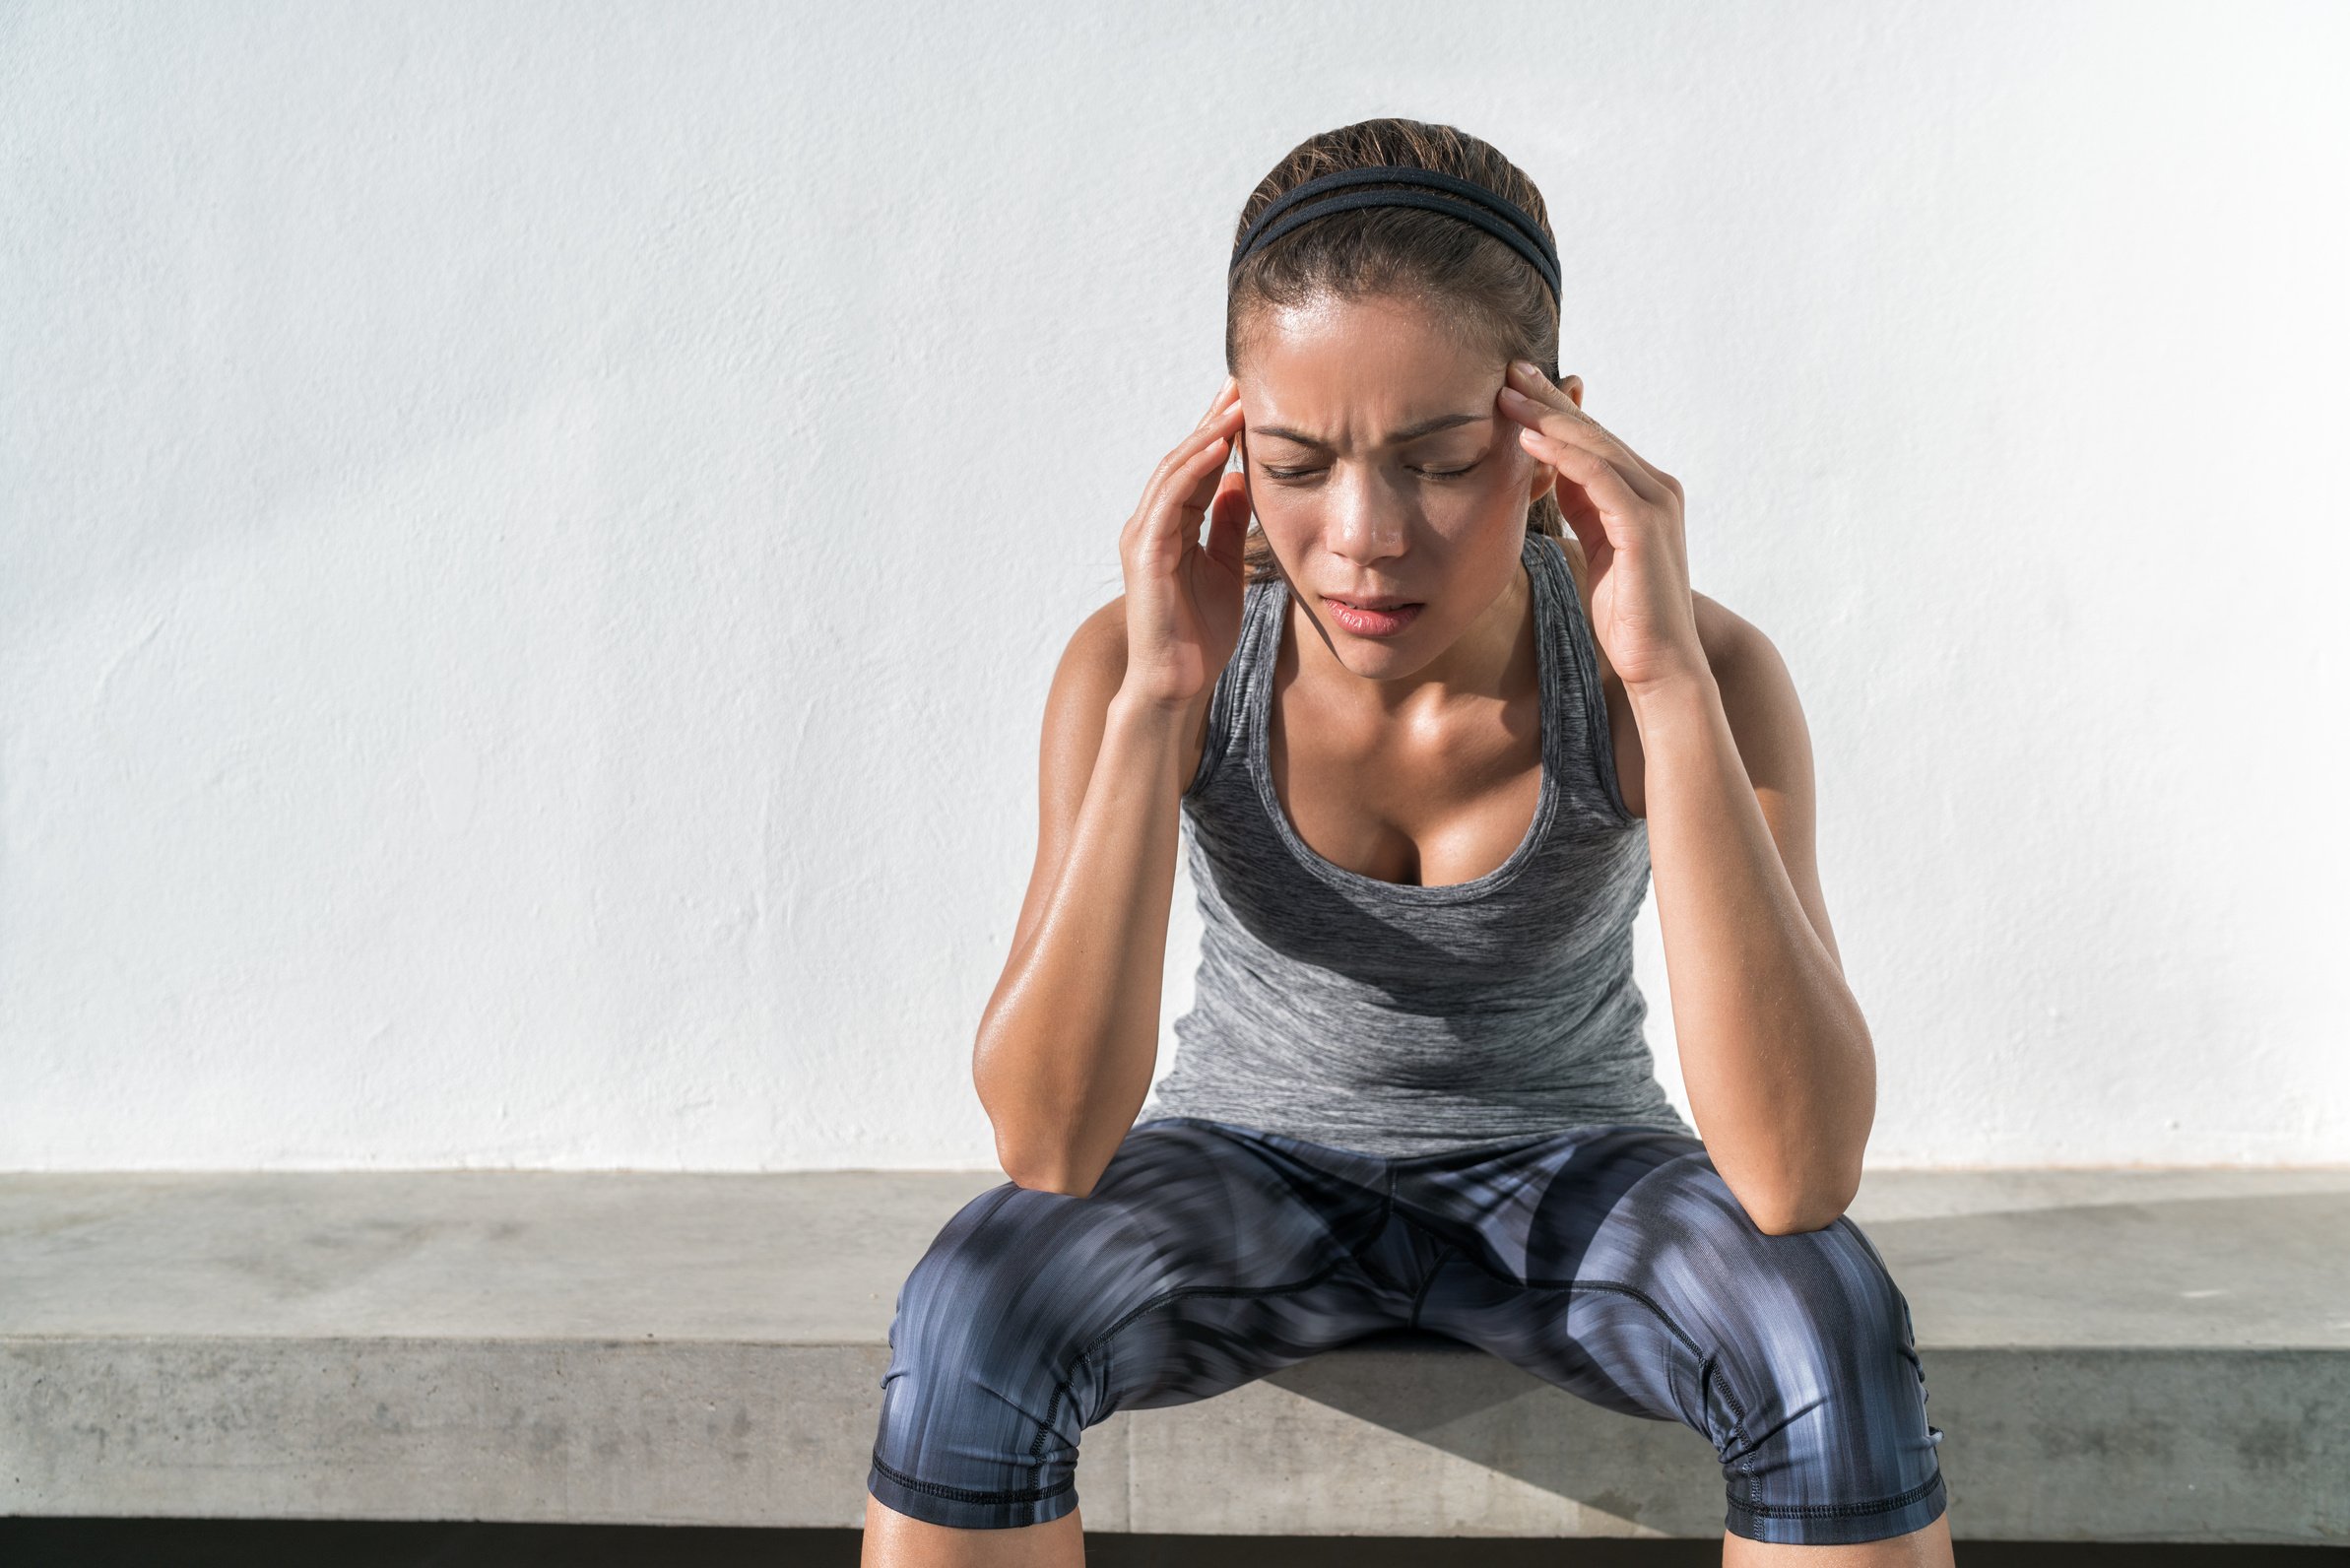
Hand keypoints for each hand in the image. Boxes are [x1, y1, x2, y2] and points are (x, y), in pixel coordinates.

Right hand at [1118, 373, 1251, 708]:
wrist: (1177, 685)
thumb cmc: (1199, 636)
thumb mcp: (1226, 570)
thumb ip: (1229, 527)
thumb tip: (1243, 481)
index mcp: (1172, 527)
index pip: (1197, 468)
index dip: (1221, 432)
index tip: (1249, 398)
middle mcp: (1152, 524)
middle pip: (1184, 458)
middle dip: (1212, 419)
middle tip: (1241, 380)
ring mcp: (1145, 537)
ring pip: (1174, 471)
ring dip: (1205, 434)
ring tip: (1235, 401)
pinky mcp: (1147, 555)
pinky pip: (1170, 501)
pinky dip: (1194, 470)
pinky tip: (1220, 446)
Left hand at [1496, 360, 1705, 693]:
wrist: (1659, 662)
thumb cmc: (1626, 614)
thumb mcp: (1598, 547)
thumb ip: (1584, 508)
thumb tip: (1552, 475)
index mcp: (1643, 491)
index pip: (1592, 439)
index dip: (1553, 411)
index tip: (1514, 387)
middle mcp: (1655, 487)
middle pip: (1592, 432)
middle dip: (1548, 400)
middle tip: (1507, 371)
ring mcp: (1654, 503)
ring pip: (1594, 446)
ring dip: (1547, 419)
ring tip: (1506, 396)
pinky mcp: (1644, 526)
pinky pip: (1598, 477)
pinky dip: (1563, 454)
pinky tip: (1528, 439)